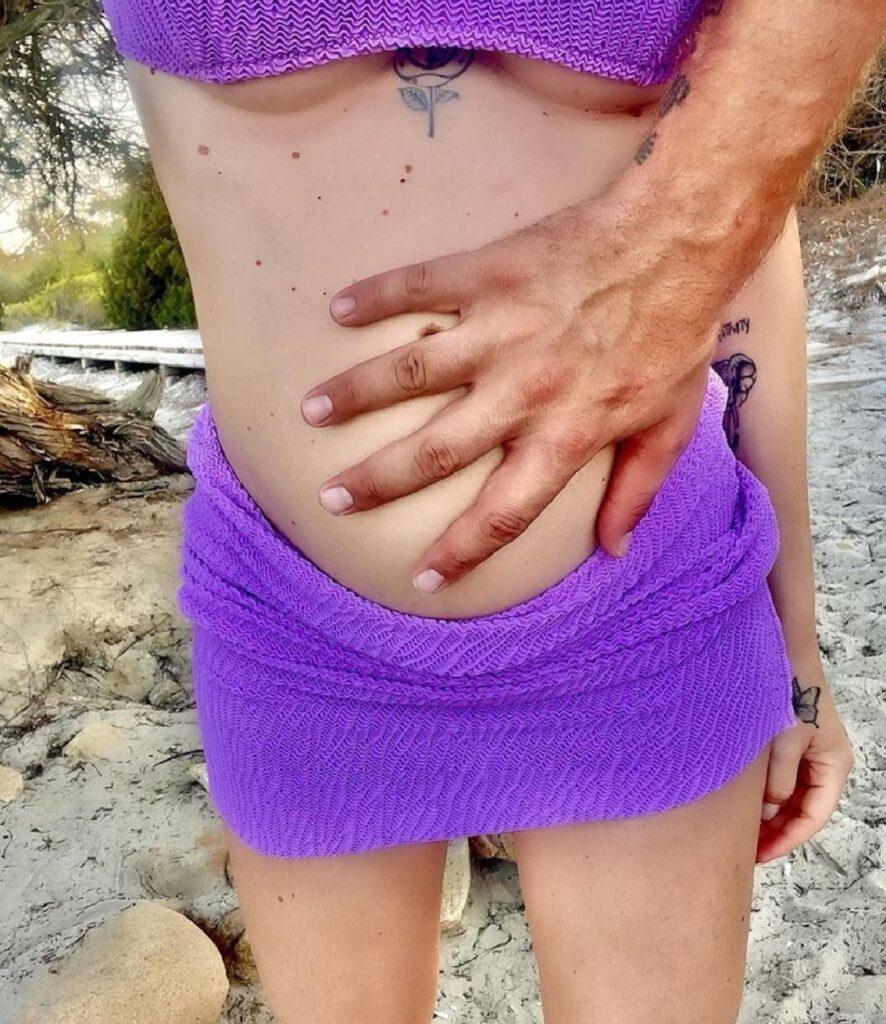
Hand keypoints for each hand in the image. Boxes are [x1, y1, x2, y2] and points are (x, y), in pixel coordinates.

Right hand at [302, 197, 716, 592]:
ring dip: (356, 393)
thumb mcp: (671, 427)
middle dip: (379, 481)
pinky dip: (376, 296)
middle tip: (333, 498)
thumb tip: (613, 551)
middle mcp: (524, 392)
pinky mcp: (488, 275)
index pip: (504, 513)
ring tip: (310, 412)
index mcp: (567, 435)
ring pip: (411, 370)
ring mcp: (500, 332)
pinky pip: (419, 286)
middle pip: (436, 450)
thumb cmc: (676, 337)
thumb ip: (636, 491)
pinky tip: (337, 309)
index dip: (461, 551)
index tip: (420, 578)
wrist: (678, 241)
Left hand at [756, 663, 853, 862]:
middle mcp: (827, 763)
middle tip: (746, 850)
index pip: (813, 816)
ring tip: (741, 832)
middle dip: (777, 830)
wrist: (783, 653)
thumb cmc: (788, 692)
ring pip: (792, 796)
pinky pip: (783, 778)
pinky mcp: (794, 743)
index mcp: (834, 766)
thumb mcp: (785, 741)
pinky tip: (744, 802)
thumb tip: (767, 814)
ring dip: (770, 814)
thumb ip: (778, 781)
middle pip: (804, 809)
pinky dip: (766, 793)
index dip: (787, 839)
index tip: (760, 854)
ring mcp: (811, 753)